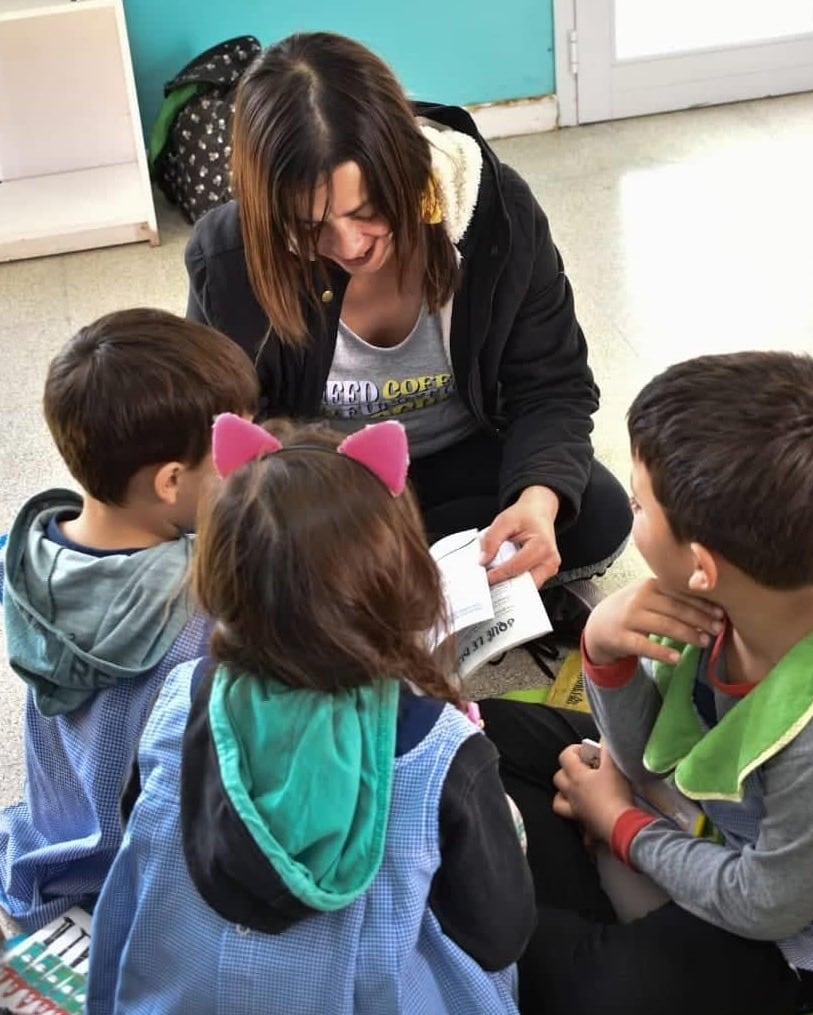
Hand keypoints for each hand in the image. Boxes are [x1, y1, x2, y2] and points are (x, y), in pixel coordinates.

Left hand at [480, 486, 560, 587]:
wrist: (538, 511)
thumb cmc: (525, 515)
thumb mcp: (504, 521)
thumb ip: (491, 540)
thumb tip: (483, 560)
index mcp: (542, 545)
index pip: (517, 567)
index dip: (499, 574)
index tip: (485, 578)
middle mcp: (550, 559)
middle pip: (526, 583)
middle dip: (507, 585)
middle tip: (489, 584)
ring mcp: (550, 567)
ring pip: (529, 588)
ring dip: (512, 586)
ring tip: (496, 581)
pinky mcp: (546, 572)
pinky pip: (530, 583)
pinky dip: (517, 582)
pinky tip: (505, 577)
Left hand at [552, 742, 634, 842]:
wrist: (622, 826)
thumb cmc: (616, 793)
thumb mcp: (614, 766)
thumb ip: (608, 749)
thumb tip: (604, 738)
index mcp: (576, 777)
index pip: (565, 756)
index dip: (574, 750)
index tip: (587, 751)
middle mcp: (572, 794)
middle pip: (558, 778)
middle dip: (567, 771)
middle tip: (584, 769)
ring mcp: (576, 812)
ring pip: (559, 803)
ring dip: (564, 796)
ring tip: (577, 793)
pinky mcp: (586, 829)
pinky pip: (580, 829)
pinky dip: (583, 826)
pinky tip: (590, 822)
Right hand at [584, 577, 725, 666]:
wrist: (598, 625)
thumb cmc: (632, 609)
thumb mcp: (648, 595)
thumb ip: (672, 595)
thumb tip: (712, 603)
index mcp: (649, 585)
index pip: (680, 592)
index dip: (702, 603)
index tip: (721, 613)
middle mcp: (639, 598)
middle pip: (675, 609)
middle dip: (700, 619)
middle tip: (718, 629)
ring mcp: (629, 618)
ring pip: (664, 626)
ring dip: (688, 634)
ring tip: (705, 643)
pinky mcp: (621, 638)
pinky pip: (644, 645)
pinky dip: (661, 652)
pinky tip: (676, 658)